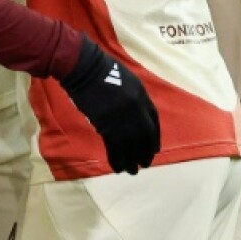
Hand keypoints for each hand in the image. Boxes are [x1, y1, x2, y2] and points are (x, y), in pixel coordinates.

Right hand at [59, 37, 160, 174]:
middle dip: (146, 153)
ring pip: (131, 146)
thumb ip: (135, 98)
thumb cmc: (103, 70)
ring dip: (132, 161)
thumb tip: (136, 117)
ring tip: (132, 171)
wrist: (85, 69)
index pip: (154, 122)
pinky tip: (118, 168)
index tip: (155, 149)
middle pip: (145, 137)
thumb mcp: (128, 81)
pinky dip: (117, 160)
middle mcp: (136, 110)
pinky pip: (115, 148)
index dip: (155, 138)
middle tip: (145, 164)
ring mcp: (122, 118)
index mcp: (142, 96)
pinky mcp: (106, 125)